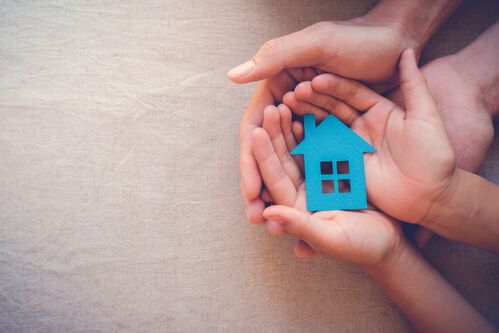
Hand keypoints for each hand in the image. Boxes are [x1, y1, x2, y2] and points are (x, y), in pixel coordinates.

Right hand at [233, 17, 417, 225]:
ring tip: (274, 221)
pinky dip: (307, 181)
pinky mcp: (337, 130)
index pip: (255, 130)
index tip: (249, 192)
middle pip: (269, 150)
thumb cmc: (359, 39)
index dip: (249, 162)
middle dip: (260, 184)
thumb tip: (233, 76)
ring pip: (289, 160)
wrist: (399, 44)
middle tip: (256, 217)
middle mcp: (292, 106)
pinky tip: (302, 207)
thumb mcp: (318, 43)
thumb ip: (276, 57)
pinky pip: (317, 158)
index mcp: (280, 86)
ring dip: (278, 189)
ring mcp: (315, 121)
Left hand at [252, 104, 401, 261]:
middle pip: (283, 159)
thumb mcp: (332, 238)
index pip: (275, 178)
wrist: (391, 242)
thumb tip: (268, 213)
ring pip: (299, 148)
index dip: (265, 156)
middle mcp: (302, 190)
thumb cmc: (362, 247)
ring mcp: (318, 177)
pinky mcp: (335, 168)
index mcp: (295, 207)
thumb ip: (301, 226)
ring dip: (291, 126)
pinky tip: (309, 110)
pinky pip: (321, 145)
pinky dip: (315, 128)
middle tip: (271, 109)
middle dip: (276, 134)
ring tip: (286, 102)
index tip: (258, 132)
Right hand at [282, 49, 456, 224]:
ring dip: (306, 117)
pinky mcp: (346, 165)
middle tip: (293, 93)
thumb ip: (414, 84)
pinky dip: (308, 142)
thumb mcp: (426, 116)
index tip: (315, 79)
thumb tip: (407, 50)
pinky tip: (294, 132)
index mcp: (379, 110)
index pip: (351, 92)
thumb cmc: (434, 156)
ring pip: (325, 127)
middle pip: (333, 108)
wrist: (431, 196)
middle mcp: (362, 125)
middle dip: (313, 99)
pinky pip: (324, 151)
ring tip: (286, 108)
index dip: (333, 86)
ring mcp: (352, 145)